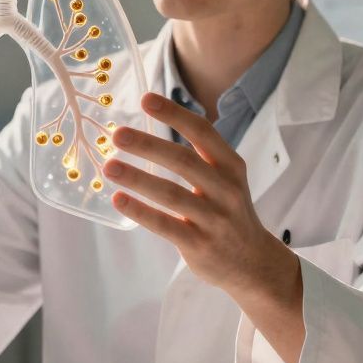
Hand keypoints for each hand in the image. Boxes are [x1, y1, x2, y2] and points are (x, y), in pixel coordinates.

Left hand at [104, 92, 300, 306]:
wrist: (253, 262)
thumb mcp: (227, 179)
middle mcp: (226, 190)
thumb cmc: (229, 212)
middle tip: (118, 134)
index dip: (174, 114)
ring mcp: (214, 219)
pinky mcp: (199, 244)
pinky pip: (165, 225)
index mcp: (231, 167)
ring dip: (137, 178)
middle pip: (183, 161)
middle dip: (148, 145)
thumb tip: (152, 127)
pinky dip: (140, 211)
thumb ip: (200, 156)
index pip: (203, 132)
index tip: (146, 100)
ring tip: (109, 166)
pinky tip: (118, 199)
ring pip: (171, 194)